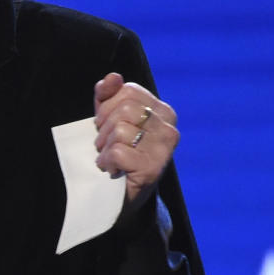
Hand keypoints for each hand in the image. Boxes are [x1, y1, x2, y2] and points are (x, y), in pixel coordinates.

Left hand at [94, 72, 178, 209]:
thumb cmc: (115, 154)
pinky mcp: (152, 169)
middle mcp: (169, 128)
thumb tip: (113, 77)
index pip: (129, 91)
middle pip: (125, 109)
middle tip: (104, 144)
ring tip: (109, 157)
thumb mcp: (108, 120)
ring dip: (104, 146)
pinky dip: (106, 161)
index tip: (105, 125)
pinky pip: (118, 151)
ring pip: (120, 130)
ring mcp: (164, 149)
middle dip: (104, 127)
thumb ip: (107, 96)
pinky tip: (111, 169)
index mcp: (163, 112)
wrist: (119, 197)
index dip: (108, 106)